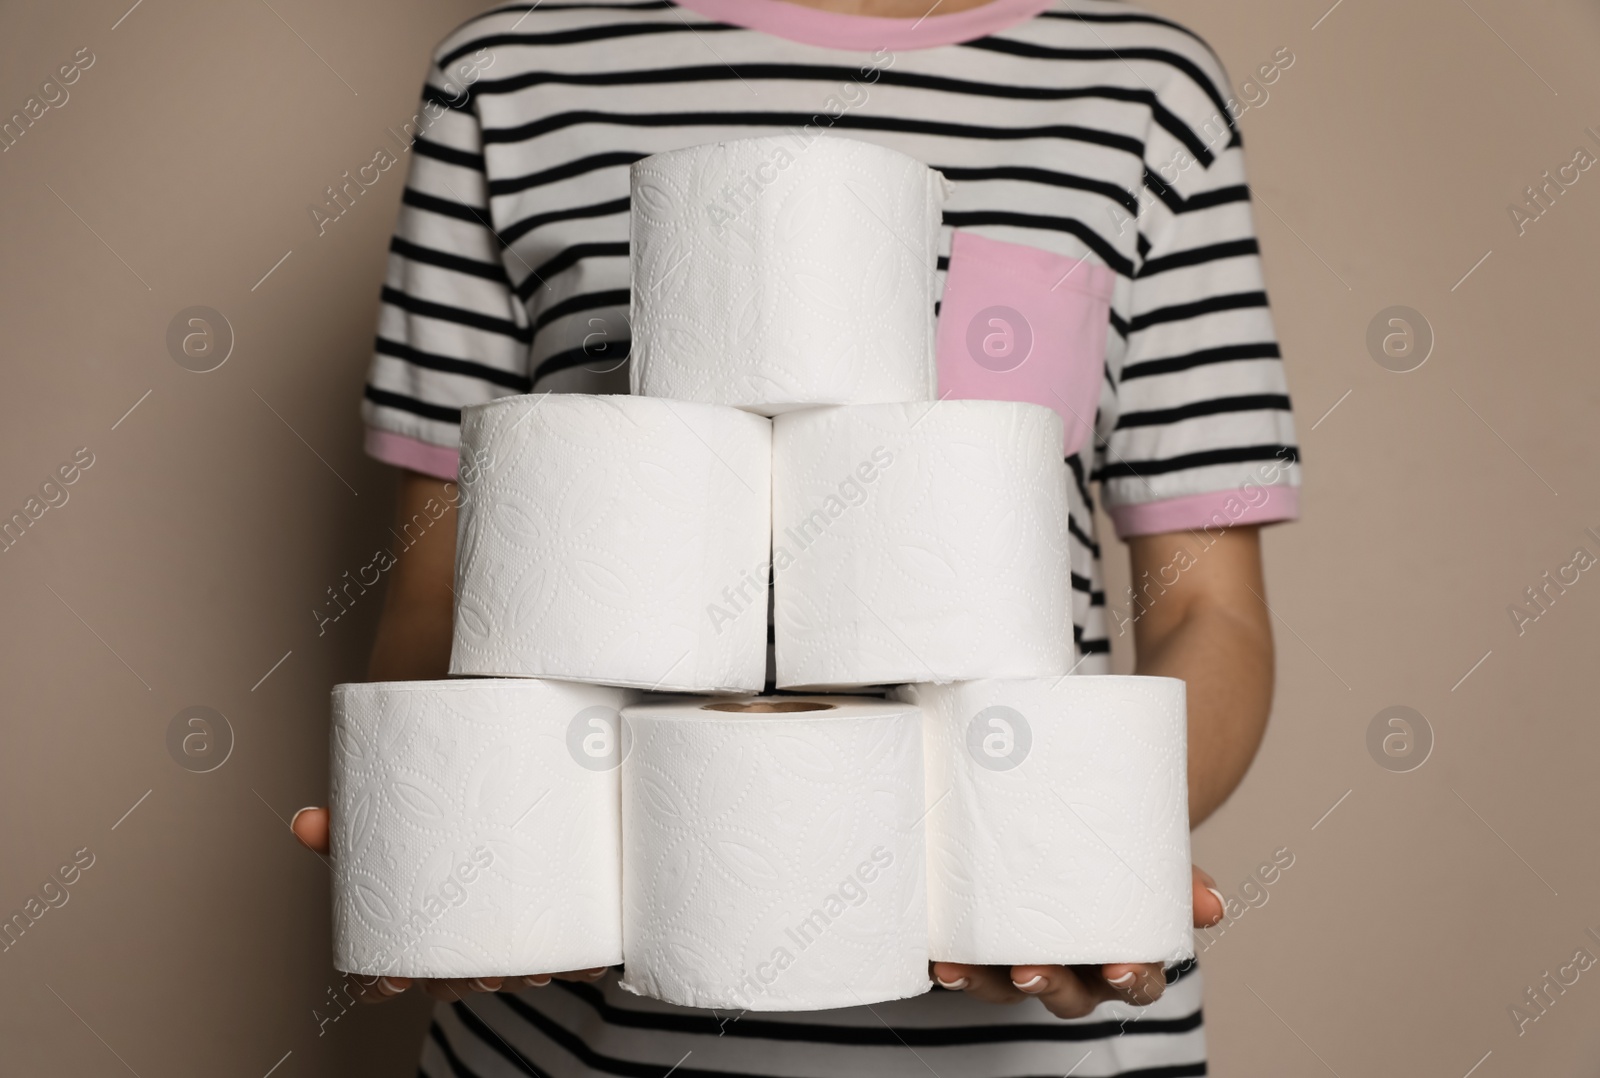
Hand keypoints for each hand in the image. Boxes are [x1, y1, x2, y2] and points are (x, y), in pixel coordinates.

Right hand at [291, 806, 609, 1002]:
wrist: (520, 805)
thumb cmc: (439, 833)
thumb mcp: (393, 826)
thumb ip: (352, 826)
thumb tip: (307, 821)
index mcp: (414, 932)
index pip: (386, 975)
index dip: (385, 984)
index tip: (391, 982)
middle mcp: (459, 945)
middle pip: (454, 980)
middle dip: (467, 981)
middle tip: (479, 970)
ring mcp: (509, 939)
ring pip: (513, 972)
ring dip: (524, 974)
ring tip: (533, 967)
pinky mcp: (559, 926)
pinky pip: (571, 954)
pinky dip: (581, 959)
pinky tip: (589, 958)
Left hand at [929, 864, 1225, 1018]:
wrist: (1074, 828)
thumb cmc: (1115, 851)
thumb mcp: (1149, 855)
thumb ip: (1178, 876)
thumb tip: (1214, 905)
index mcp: (1124, 950)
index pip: (1138, 980)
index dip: (1132, 979)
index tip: (1119, 967)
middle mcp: (1078, 967)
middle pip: (1072, 996)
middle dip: (1052, 987)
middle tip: (1032, 970)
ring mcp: (1029, 959)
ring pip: (1009, 989)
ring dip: (986, 984)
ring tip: (963, 969)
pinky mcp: (986, 948)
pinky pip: (968, 966)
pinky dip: (952, 966)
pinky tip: (938, 955)